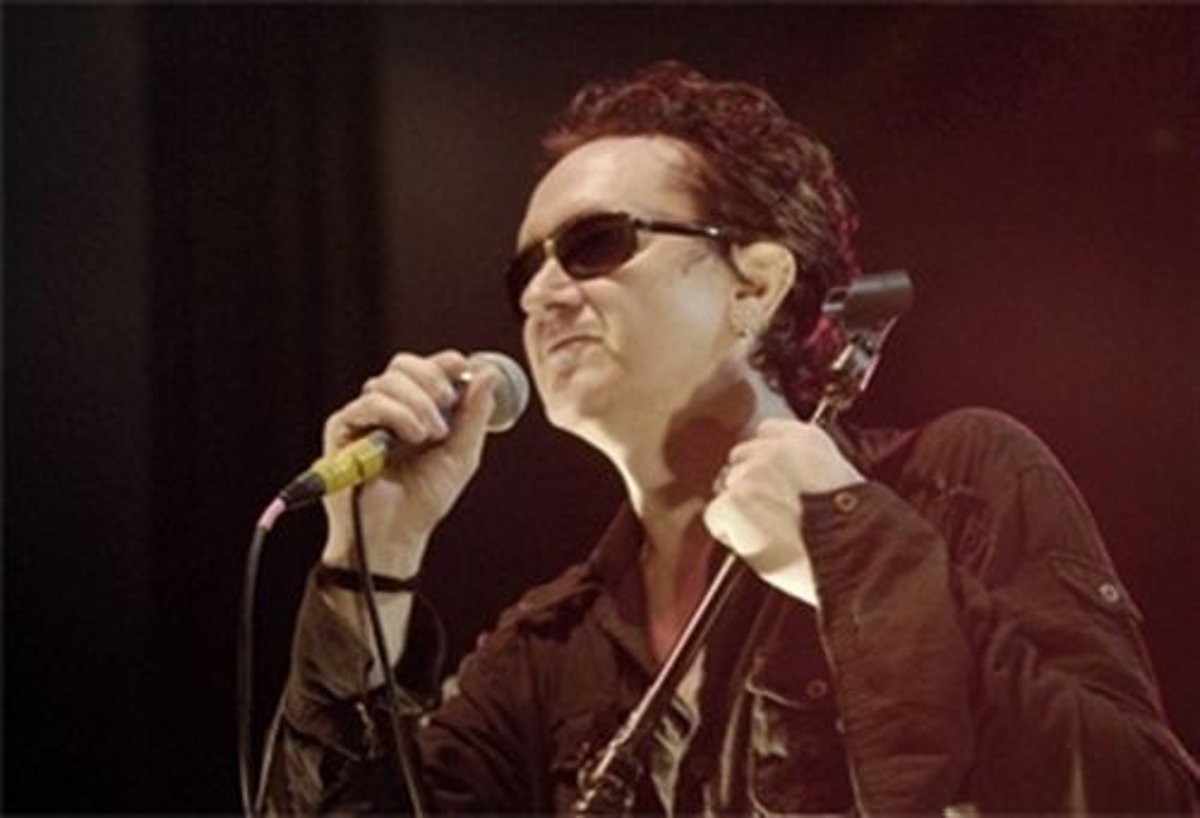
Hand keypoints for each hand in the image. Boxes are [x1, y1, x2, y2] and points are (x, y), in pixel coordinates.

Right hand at [319, 350, 495, 577]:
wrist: (397, 534)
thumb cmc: (425, 498)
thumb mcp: (462, 454)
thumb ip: (474, 414)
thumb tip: (489, 373)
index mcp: (414, 410)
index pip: (423, 369)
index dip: (442, 362)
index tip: (461, 365)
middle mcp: (387, 409)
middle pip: (402, 366)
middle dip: (431, 378)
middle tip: (447, 403)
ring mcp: (363, 418)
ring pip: (386, 381)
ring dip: (417, 403)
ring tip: (431, 435)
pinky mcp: (342, 430)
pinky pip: (367, 404)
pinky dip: (396, 413)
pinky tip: (412, 436)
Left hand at [702, 418, 863, 605]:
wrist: (853, 552)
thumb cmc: (854, 529)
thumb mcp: (838, 478)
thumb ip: (805, 466)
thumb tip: (780, 480)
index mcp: (806, 438)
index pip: (766, 432)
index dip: (764, 462)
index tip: (772, 481)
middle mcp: (775, 449)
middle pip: (740, 459)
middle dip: (749, 485)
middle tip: (770, 515)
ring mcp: (752, 473)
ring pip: (726, 488)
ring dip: (740, 510)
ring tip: (770, 533)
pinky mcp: (735, 500)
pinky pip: (715, 515)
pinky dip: (729, 534)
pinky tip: (757, 543)